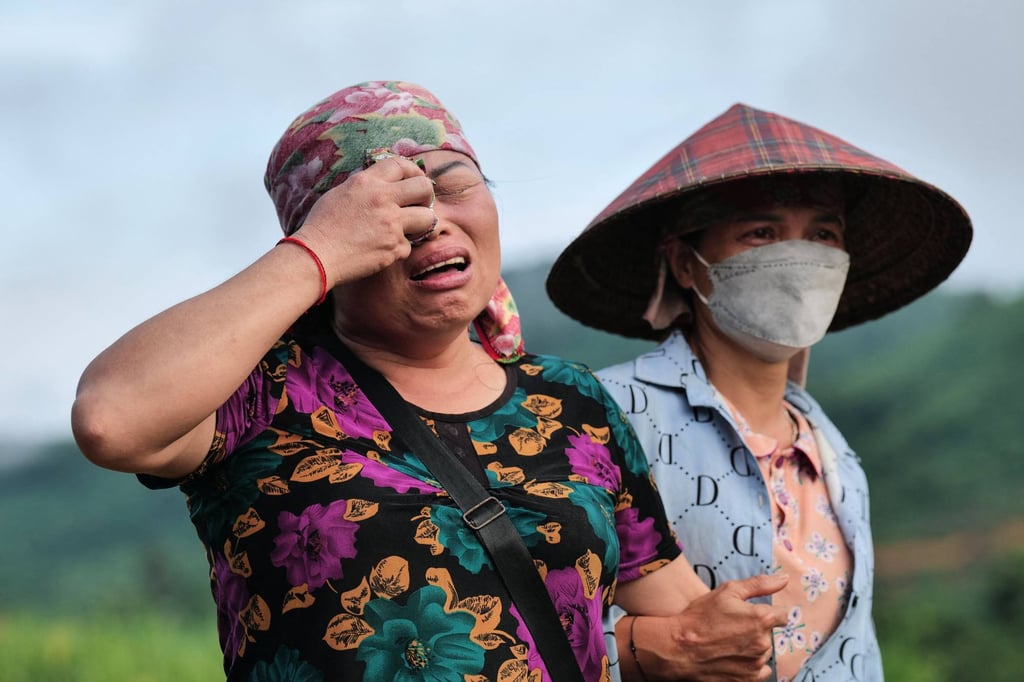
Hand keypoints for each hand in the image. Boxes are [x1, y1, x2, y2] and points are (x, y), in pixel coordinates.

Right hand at [294, 155, 435, 285]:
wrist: (316, 256)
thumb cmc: (322, 226)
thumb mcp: (340, 193)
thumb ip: (365, 187)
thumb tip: (385, 185)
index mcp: (366, 182)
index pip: (401, 165)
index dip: (413, 172)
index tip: (415, 181)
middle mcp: (382, 198)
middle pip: (424, 188)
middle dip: (427, 196)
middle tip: (421, 205)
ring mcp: (391, 223)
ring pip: (427, 218)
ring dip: (420, 224)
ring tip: (407, 229)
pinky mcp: (394, 247)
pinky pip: (408, 245)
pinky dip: (398, 249)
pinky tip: (381, 250)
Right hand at [635, 573, 788, 680]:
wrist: (678, 647)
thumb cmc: (701, 616)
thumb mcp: (727, 591)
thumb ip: (760, 584)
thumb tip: (784, 579)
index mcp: (762, 619)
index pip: (783, 615)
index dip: (767, 612)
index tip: (751, 614)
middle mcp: (764, 643)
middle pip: (770, 634)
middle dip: (757, 629)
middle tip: (732, 627)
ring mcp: (756, 664)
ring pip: (763, 652)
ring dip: (752, 647)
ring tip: (728, 642)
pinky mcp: (748, 679)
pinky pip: (759, 670)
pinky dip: (750, 664)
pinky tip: (732, 657)